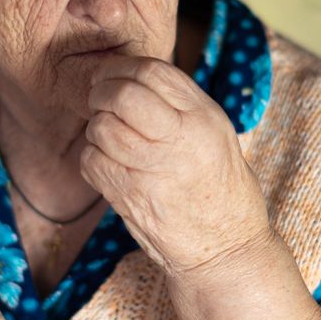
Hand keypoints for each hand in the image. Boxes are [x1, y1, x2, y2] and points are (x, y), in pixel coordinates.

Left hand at [80, 54, 274, 279]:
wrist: (228, 251)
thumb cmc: (223, 192)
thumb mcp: (217, 136)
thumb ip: (181, 107)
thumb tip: (134, 79)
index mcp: (204, 117)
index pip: (152, 71)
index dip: (120, 68)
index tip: (109, 76)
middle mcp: (180, 139)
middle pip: (123, 94)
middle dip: (101, 93)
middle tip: (98, 102)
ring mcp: (154, 169)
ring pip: (102, 127)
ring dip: (96, 128)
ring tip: (108, 139)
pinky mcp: (132, 198)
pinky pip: (92, 162)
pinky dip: (92, 159)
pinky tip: (108, 166)